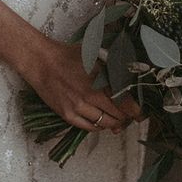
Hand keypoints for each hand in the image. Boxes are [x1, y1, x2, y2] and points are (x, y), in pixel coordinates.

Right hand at [24, 39, 141, 132]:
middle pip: (118, 115)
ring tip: (116, 120)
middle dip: (126, 118)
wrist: (41, 62)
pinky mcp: (67, 114)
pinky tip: (100, 121)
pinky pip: (89, 127)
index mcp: (100, 79)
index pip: (126, 102)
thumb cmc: (68, 55)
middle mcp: (91, 95)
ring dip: (114, 124)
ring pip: (105, 123)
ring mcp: (78, 106)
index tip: (140, 113)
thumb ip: (114, 63)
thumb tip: (134, 69)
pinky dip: (98, 127)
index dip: (136, 111)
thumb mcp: (95, 53)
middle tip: (129, 116)